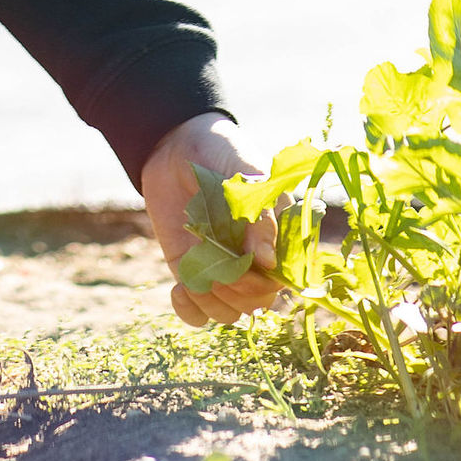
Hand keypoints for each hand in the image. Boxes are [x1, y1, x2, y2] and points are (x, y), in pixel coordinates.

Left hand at [141, 112, 284, 329]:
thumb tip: (268, 263)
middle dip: (237, 294)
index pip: (282, 281)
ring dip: (211, 304)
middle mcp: (252, 260)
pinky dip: (189, 311)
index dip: (263, 283)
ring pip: (228, 313)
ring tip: (193, 278)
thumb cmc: (222, 154)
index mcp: (276, 238)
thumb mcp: (247, 177)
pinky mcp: (192, 273)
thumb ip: (261, 218)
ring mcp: (222, 268)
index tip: (243, 264)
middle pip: (256, 302)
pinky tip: (179, 289)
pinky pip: (197, 313)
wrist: (178, 146)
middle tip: (217, 272)